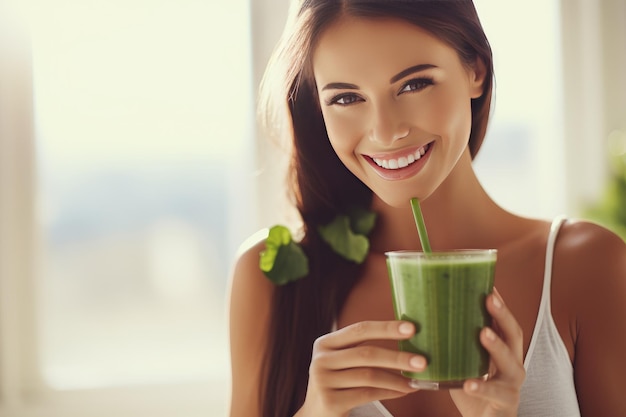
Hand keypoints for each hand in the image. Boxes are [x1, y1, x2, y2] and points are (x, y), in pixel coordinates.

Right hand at [295, 321, 423, 416]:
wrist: (315, 414)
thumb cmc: (338, 383)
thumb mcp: (342, 361)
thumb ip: (362, 350)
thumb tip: (406, 340)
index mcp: (325, 343)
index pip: (359, 330)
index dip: (386, 328)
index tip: (412, 328)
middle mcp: (320, 360)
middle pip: (366, 353)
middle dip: (397, 357)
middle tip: (422, 361)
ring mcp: (323, 381)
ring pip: (369, 376)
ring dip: (398, 379)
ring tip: (415, 381)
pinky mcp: (331, 402)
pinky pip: (368, 394)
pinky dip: (390, 392)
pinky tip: (403, 391)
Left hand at [450, 289, 524, 416]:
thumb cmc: (470, 388)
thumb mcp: (462, 362)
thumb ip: (451, 343)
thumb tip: (420, 317)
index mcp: (503, 351)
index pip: (504, 323)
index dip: (499, 304)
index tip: (488, 284)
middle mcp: (512, 364)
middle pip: (513, 335)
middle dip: (502, 315)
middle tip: (488, 298)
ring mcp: (512, 385)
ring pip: (511, 363)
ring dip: (496, 346)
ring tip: (483, 333)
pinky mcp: (505, 404)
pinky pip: (496, 394)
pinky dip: (482, 388)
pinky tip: (469, 384)